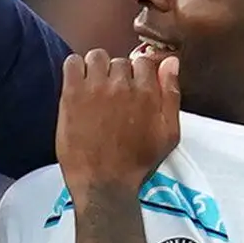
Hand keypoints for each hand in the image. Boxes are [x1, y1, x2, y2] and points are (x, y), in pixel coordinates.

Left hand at [56, 49, 180, 196]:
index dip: (137, 74)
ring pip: (96, 57)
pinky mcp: (72, 95)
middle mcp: (122, 85)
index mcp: (147, 92)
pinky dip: (75, 69)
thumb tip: (170, 62)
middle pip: (119, 61)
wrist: (103, 185)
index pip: (143, 61)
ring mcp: (95, 88)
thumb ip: (172, 95)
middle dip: (117, 75)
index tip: (130, 88)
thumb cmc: (137, 164)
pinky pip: (72, 63)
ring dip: (97, 69)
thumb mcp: (169, 134)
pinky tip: (77, 85)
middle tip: (111, 97)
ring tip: (94, 89)